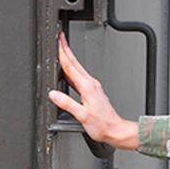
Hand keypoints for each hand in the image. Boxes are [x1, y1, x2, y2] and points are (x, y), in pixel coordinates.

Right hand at [48, 32, 139, 149]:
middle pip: (75, 63)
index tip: (58, 42)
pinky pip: (80, 77)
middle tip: (60, 38)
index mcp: (87, 87)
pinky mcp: (93, 91)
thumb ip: (67, 103)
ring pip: (78, 69)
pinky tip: (68, 74)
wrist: (116, 130)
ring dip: (69, 58)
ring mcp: (93, 87)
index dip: (63, 53)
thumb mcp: (82, 115)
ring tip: (62, 51)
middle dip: (66, 49)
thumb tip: (53, 94)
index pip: (71, 66)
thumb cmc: (102, 125)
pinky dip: (72, 71)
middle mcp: (91, 84)